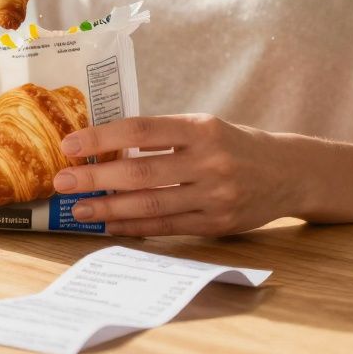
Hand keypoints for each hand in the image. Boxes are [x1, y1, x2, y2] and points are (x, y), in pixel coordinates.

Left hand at [53, 114, 297, 236]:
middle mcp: (209, 161)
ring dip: (109, 208)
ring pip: (151, 203)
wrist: (290, 173)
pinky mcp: (217, 223)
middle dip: (96, 177)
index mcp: (201, 128)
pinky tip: (110, 225)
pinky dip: (135, 226)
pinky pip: (167, 226)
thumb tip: (104, 146)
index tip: (71, 144)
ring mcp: (215, 195)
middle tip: (62, 181)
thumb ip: (162, 136)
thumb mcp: (204, 127)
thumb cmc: (234, 145)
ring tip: (79, 208)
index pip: (141, 130)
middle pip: (141, 170)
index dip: (102, 137)